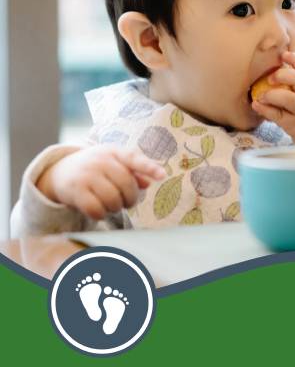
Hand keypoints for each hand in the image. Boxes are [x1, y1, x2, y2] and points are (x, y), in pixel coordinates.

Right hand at [36, 145, 166, 218]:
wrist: (60, 171)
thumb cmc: (95, 168)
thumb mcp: (113, 163)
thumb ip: (132, 171)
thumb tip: (149, 182)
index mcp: (113, 151)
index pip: (133, 158)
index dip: (148, 167)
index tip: (162, 175)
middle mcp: (99, 161)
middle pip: (126, 185)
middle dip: (131, 198)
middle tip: (126, 202)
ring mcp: (86, 175)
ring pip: (112, 199)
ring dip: (115, 208)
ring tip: (111, 204)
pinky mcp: (75, 191)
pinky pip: (96, 209)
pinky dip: (101, 215)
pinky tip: (99, 210)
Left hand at [251, 51, 294, 144]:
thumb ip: (287, 77)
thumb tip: (264, 55)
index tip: (283, 55)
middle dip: (286, 76)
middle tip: (270, 77)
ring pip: (292, 100)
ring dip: (275, 95)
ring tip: (261, 95)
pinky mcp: (289, 122)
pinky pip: (278, 115)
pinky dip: (266, 109)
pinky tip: (255, 104)